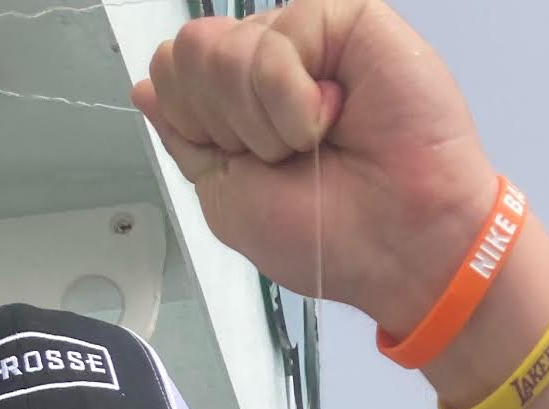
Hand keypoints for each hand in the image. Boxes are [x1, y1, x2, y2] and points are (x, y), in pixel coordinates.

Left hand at [133, 0, 493, 330]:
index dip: (196, 124)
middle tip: (282, 155)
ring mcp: (307, 39)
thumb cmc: (327, 236)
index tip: (244, 162)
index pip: (172, 73)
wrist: (399, 246)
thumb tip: (148, 87)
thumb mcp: (227, 198)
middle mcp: (269, 63)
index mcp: (238, 103)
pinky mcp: (346, 21)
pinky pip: (279, 37)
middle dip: (226, 122)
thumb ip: (185, 138)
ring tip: (314, 141)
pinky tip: (331, 117)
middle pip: (191, 54)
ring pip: (228, 47)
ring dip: (263, 120)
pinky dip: (291, 99)